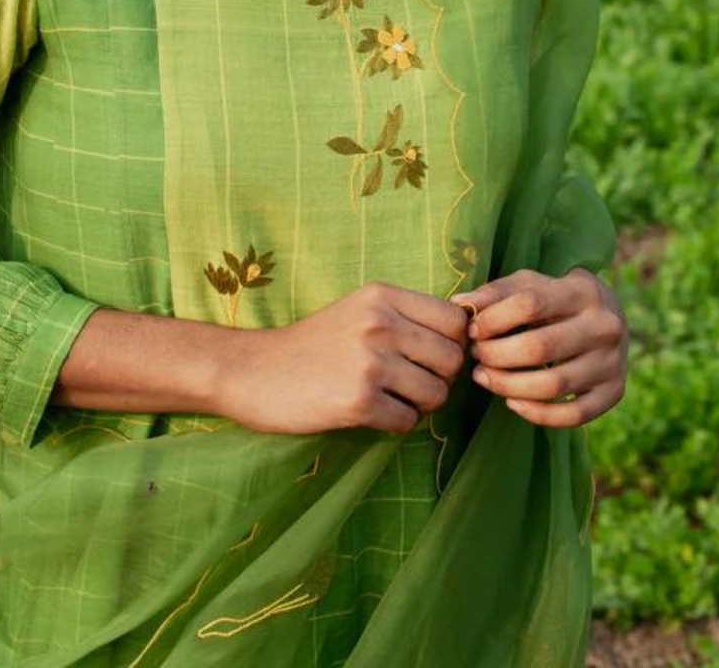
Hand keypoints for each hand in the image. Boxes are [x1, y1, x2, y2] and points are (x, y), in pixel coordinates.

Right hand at [221, 280, 470, 435]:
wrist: (253, 370)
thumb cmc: (313, 344)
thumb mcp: (358, 309)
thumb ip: (405, 315)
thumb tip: (466, 335)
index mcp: (382, 295)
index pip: (455, 319)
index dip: (453, 342)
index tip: (432, 356)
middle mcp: (380, 323)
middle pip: (454, 359)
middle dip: (439, 378)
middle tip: (410, 383)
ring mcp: (370, 362)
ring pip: (436, 394)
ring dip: (418, 404)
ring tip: (388, 397)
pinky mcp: (358, 401)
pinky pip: (407, 422)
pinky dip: (394, 424)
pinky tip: (368, 412)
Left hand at [451, 266, 626, 426]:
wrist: (609, 316)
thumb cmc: (556, 297)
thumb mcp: (530, 284)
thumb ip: (495, 292)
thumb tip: (459, 304)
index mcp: (583, 291)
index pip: (530, 304)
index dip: (494, 319)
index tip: (472, 329)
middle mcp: (605, 326)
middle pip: (540, 348)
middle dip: (496, 355)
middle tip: (476, 356)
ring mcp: (613, 362)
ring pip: (553, 385)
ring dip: (509, 385)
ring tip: (484, 377)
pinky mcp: (614, 392)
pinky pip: (573, 415)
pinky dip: (537, 414)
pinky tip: (512, 401)